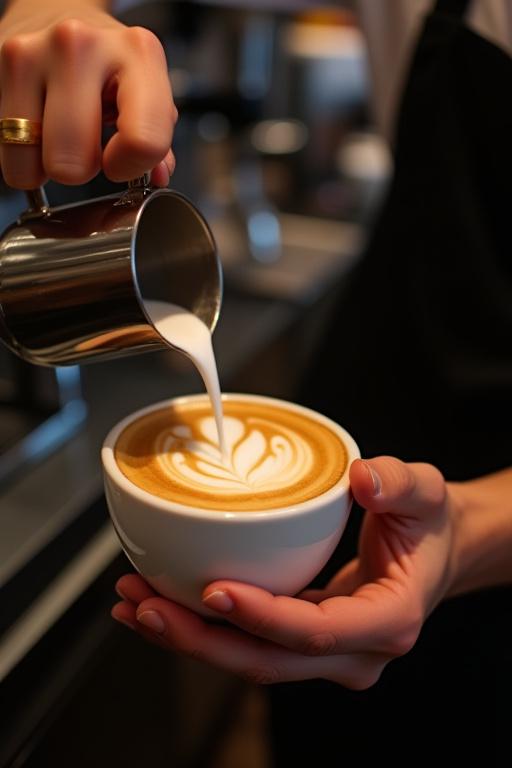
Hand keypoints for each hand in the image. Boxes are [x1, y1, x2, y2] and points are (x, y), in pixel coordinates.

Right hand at [0, 1, 176, 188]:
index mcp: (136, 53)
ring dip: (43, 165)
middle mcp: (79, 45)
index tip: (120, 163)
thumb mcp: (144, 92)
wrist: (55, 10)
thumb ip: (157, 140)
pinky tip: (34, 126)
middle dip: (80, 171)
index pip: (142, 141)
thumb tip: (158, 176)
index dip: (130, 169)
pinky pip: (3, 147)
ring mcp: (29, 53)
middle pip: (73, 164)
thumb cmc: (105, 63)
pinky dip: (19, 153)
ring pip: (29, 163)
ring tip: (56, 134)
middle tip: (84, 148)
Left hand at [113, 457, 462, 688]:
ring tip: (134, 602)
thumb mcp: (425, 493)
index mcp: (388, 620)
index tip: (212, 589)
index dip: (261, 616)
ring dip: (190, 637)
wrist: (437, 550)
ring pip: (250, 660)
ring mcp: (328, 654)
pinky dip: (204, 628)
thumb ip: (399, 484)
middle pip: (268, 661)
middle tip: (144, 604)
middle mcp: (354, 651)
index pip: (315, 630)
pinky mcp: (304, 642)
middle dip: (201, 639)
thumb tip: (362, 479)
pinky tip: (161, 604)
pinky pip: (249, 644)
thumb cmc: (429, 524)